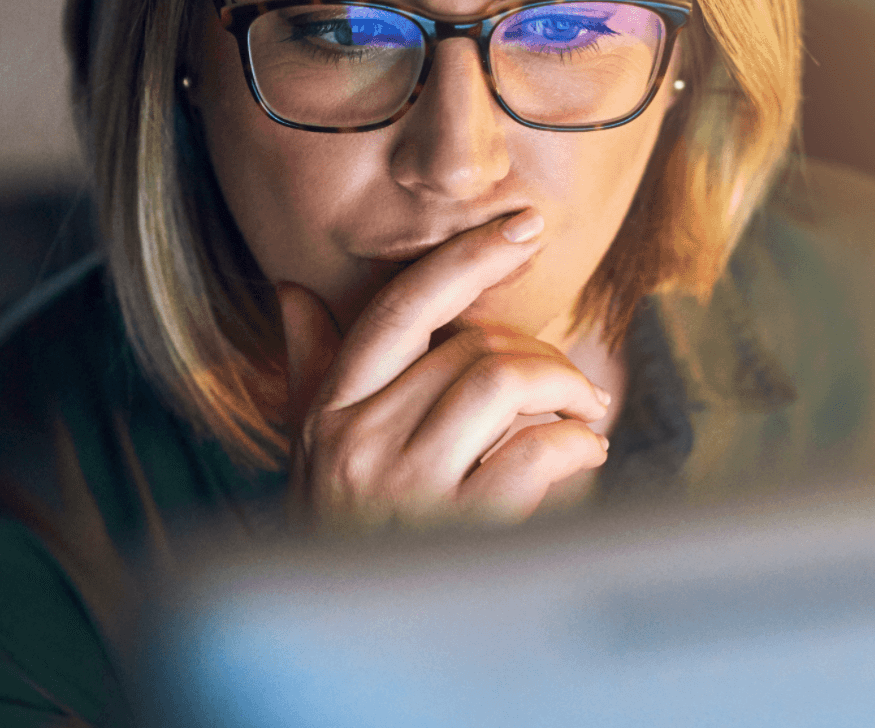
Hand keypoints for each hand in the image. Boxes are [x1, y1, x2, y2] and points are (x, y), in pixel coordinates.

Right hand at [279, 213, 612, 529]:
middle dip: (537, 356)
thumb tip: (291, 292)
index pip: (399, 308)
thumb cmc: (333, 541)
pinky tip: (583, 456)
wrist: (341, 647)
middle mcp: (359, 441)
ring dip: (564, 391)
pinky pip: (536, 452)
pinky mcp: (457, 531)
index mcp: (328, 412)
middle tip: (567, 384)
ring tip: (581, 416)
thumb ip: (310, 372)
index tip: (521, 227)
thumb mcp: (306, 454)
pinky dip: (577, 444)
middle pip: (469, 347)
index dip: (465, 258)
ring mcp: (406, 488)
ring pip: (503, 384)